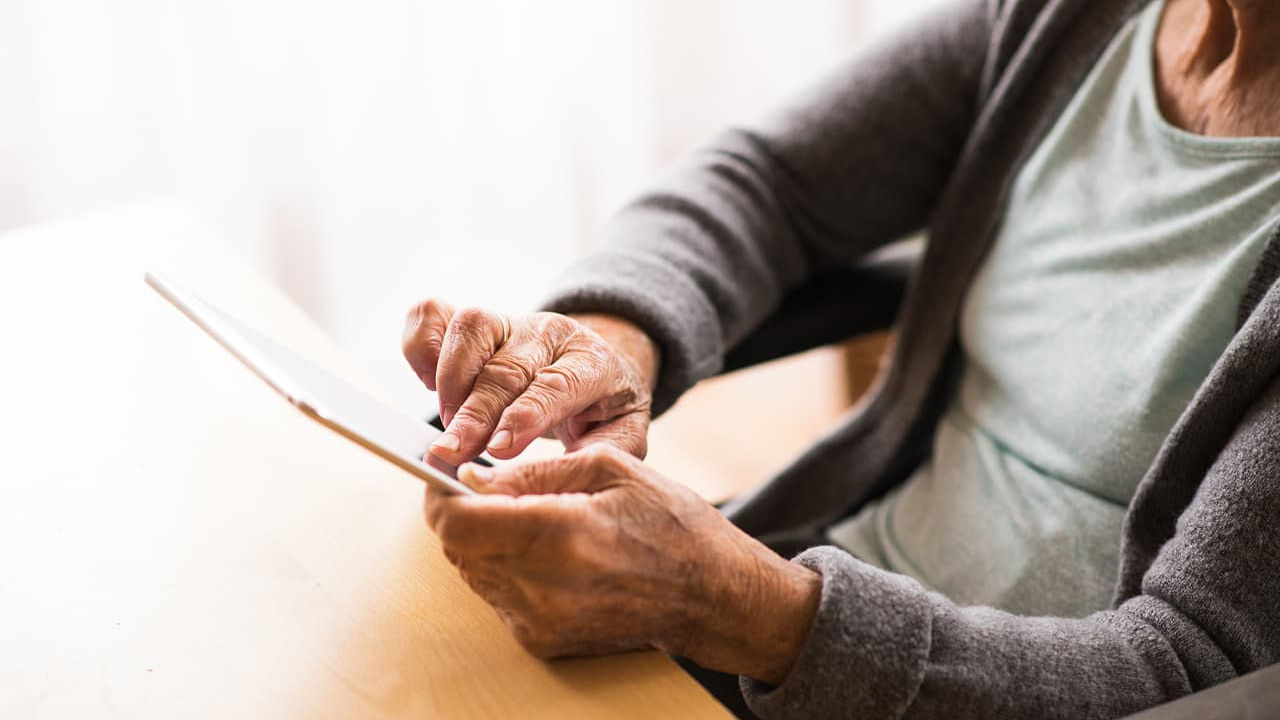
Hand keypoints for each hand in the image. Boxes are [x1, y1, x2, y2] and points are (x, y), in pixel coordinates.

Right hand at [402, 300, 658, 462]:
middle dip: (475, 413)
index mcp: (592, 362)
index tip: (498, 450)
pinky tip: (426, 381)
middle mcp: (550, 334)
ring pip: (472, 328)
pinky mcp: (476, 322)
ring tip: (448, 427)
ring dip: (451, 380)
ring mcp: (510, 322)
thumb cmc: (605, 407)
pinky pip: (435, 313)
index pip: (556, 383)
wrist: (599, 365)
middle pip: (506, 367)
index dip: (524, 416)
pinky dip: (420, 343)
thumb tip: (559, 476)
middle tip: (452, 453)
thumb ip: (602, 453)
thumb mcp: (624, 433)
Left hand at [423, 445, 821, 683]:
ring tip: (527, 519)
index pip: (459, 523)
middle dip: (461, 513)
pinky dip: (505, 569)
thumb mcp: (609, 469)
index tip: (441, 474)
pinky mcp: (543, 642)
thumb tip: (472, 476)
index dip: (439, 495)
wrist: (714, 596)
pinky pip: (497, 597)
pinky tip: (545, 552)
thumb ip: (531, 472)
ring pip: (471, 573)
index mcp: (562, 535)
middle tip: (485, 488)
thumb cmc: (673, 525)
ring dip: (482, 541)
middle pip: (457, 549)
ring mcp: (542, 622)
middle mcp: (545, 588)